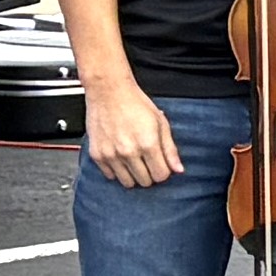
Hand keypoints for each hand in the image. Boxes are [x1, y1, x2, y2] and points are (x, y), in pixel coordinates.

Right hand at [86, 74, 182, 189]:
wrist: (108, 92)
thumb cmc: (135, 103)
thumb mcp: (161, 123)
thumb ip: (170, 149)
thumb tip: (178, 169)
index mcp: (148, 144)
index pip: (161, 176)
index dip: (164, 172)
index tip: (161, 165)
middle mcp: (128, 152)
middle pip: (145, 182)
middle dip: (150, 174)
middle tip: (148, 161)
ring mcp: (111, 155)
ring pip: (127, 183)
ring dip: (134, 175)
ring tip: (135, 159)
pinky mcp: (97, 155)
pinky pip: (110, 176)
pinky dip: (117, 171)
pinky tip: (121, 157)